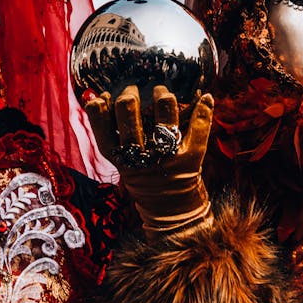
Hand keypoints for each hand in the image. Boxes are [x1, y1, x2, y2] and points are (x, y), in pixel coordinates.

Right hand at [84, 85, 213, 239]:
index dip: (104, 105)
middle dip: (131, 93)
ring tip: (162, 93)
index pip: (102, 124)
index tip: (109, 96)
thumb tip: (97, 95)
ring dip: (163, 95)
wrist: (169, 211)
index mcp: (119, 158)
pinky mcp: (191, 159)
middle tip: (135, 90)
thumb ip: (108, 131)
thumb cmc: (140, 176)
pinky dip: (203, 109)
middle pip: (129, 111)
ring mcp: (166, 156)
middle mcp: (141, 156)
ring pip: (164, 115)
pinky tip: (204, 97)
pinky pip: (199, 128)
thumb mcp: (119, 159)